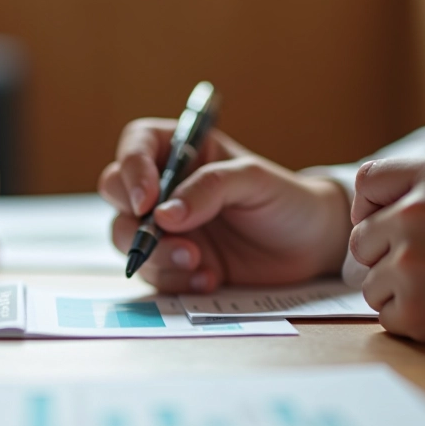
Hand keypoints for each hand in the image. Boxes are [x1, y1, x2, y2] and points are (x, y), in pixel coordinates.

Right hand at [99, 118, 350, 292]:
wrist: (309, 247)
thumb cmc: (284, 199)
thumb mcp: (254, 180)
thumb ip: (210, 188)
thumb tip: (164, 214)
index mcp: (180, 151)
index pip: (136, 146)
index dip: (132, 169)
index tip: (147, 200)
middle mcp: (163, 187)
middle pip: (115, 193)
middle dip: (135, 220)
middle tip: (169, 236)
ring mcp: (163, 227)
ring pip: (125, 237)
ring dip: (156, 255)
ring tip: (199, 263)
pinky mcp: (171, 262)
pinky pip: (152, 273)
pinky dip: (174, 280)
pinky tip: (208, 279)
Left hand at [350, 156, 424, 351]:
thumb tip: (374, 209)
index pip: (367, 182)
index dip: (372, 206)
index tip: (386, 222)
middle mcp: (414, 214)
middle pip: (362, 240)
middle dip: (386, 254)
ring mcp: (411, 264)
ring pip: (372, 283)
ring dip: (400, 290)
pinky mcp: (417, 311)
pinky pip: (387, 316)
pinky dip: (413, 319)